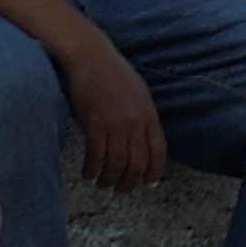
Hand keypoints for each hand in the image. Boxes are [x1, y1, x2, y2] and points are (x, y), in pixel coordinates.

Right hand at [60, 43, 168, 192]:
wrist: (90, 56)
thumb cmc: (113, 75)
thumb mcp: (138, 95)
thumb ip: (142, 119)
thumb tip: (143, 144)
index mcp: (149, 115)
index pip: (158, 152)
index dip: (154, 173)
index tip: (147, 185)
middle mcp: (135, 122)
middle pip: (137, 163)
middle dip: (129, 183)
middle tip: (120, 190)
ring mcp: (115, 123)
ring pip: (116, 164)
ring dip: (109, 180)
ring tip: (102, 183)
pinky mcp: (93, 123)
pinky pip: (95, 156)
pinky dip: (91, 169)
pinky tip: (87, 174)